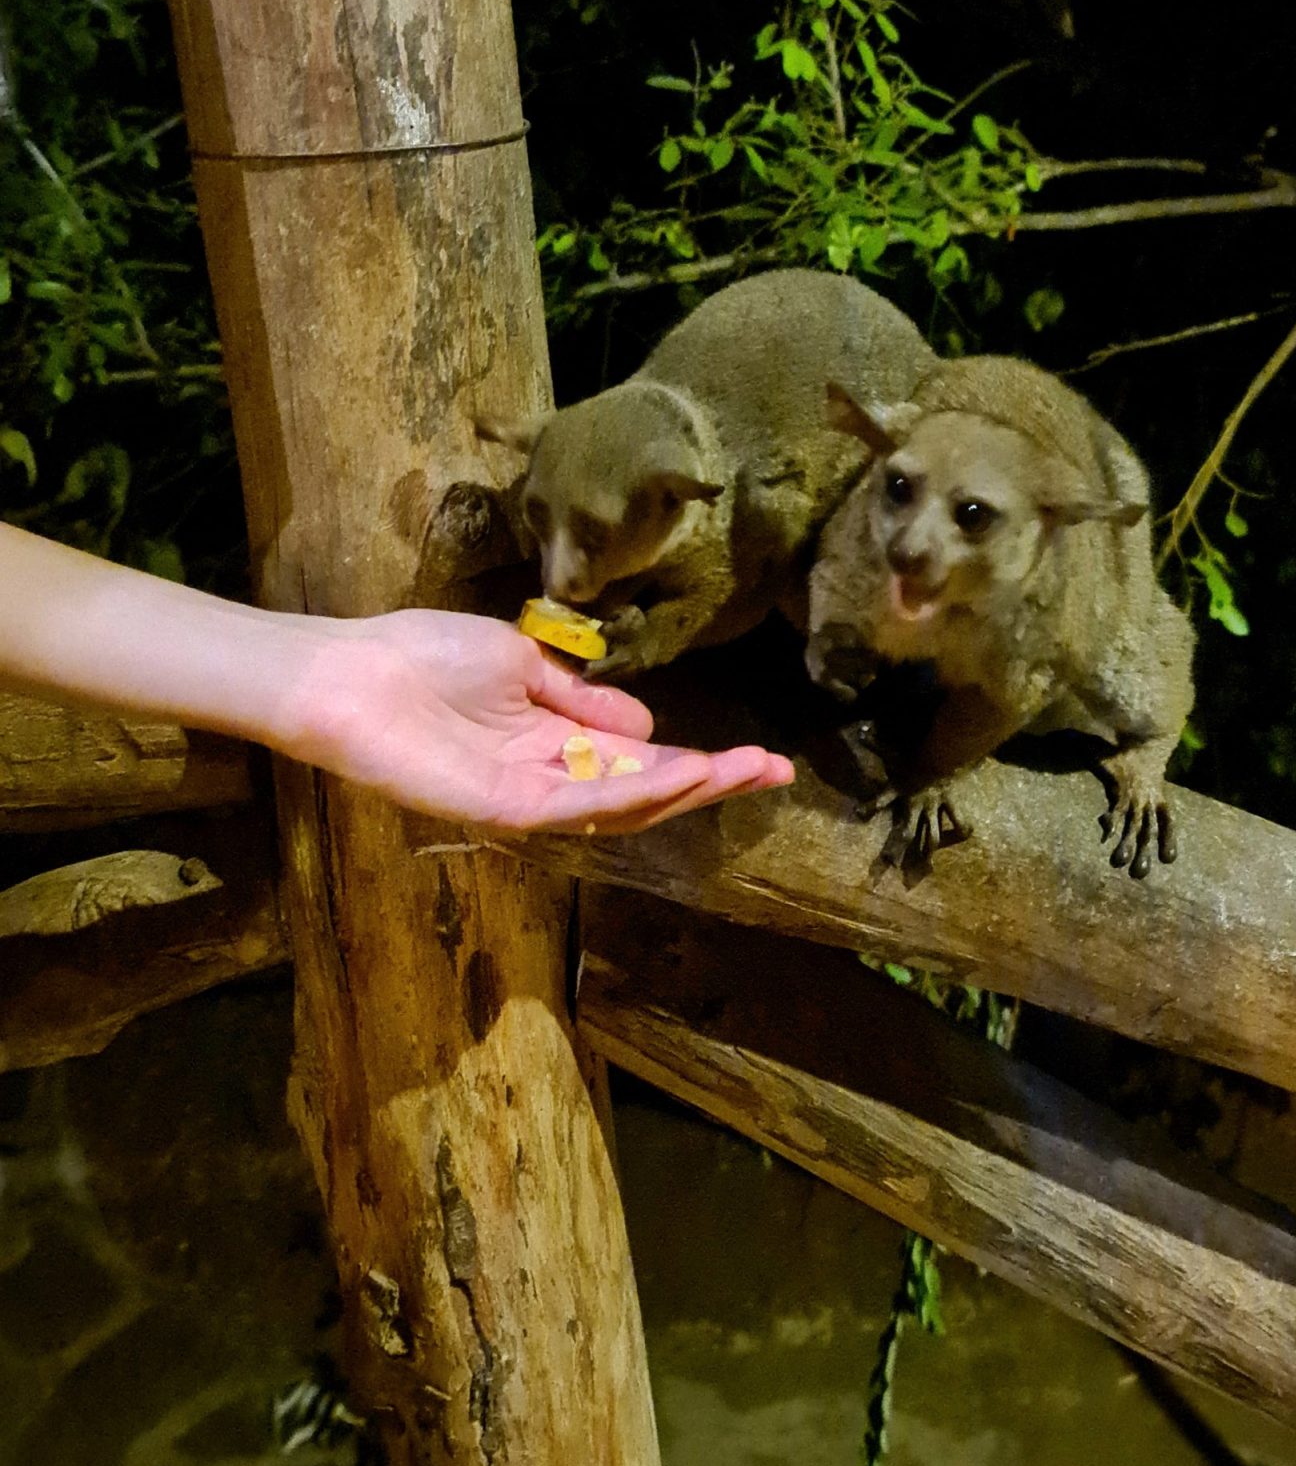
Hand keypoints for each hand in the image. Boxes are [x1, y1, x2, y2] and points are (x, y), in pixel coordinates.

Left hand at [275, 609, 793, 835]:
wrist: (348, 675)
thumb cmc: (420, 656)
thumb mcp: (519, 662)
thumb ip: (579, 698)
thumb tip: (647, 725)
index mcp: (550, 741)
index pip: (637, 758)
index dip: (698, 759)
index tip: (758, 754)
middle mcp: (547, 778)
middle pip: (644, 790)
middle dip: (712, 781)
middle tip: (775, 771)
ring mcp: (527, 798)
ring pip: (623, 806)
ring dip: (686, 788)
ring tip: (745, 769)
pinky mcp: (504, 809)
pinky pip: (580, 805)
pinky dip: (633, 791)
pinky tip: (681, 773)